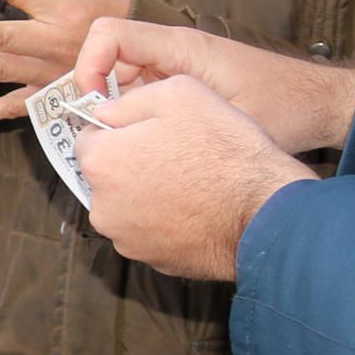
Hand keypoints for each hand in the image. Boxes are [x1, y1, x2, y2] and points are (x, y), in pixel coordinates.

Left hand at [73, 75, 309, 280]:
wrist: (266, 212)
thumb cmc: (224, 149)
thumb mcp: (178, 94)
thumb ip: (129, 102)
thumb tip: (106, 114)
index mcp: (101, 162)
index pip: (88, 138)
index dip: (118, 130)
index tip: (146, 131)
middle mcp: (103, 208)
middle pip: (106, 176)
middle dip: (130, 163)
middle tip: (173, 154)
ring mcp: (128, 240)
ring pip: (127, 206)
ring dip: (146, 194)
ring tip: (189, 182)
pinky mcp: (153, 261)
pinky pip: (150, 232)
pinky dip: (165, 221)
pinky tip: (196, 209)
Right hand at [74, 18, 354, 153]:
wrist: (324, 104)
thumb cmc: (287, 108)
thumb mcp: (228, 119)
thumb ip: (174, 122)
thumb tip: (124, 137)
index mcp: (181, 48)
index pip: (109, 34)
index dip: (88, 66)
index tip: (92, 109)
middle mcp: (175, 51)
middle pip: (109, 58)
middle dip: (97, 97)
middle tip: (106, 139)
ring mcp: (180, 67)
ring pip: (124, 80)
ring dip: (118, 111)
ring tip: (130, 148)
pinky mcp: (188, 84)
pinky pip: (145, 93)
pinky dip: (138, 118)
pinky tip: (152, 148)